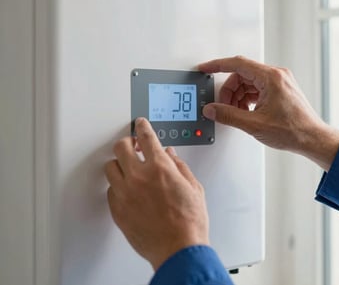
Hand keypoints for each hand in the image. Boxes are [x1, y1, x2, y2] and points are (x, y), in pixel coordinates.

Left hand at [105, 118, 208, 269]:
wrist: (179, 249)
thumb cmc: (189, 222)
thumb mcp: (193, 187)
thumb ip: (179, 166)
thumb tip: (170, 155)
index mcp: (160, 167)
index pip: (146, 136)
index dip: (142, 126)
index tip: (140, 124)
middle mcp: (139, 177)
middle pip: (121, 147)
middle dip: (127, 142)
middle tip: (132, 145)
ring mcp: (126, 193)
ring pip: (110, 167)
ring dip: (119, 164)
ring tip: (127, 167)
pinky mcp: (118, 210)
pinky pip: (110, 190)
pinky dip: (117, 186)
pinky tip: (126, 189)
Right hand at [198, 56, 338, 170]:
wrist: (312, 139)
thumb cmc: (294, 130)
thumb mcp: (254, 124)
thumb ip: (228, 115)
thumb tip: (212, 110)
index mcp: (271, 77)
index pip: (237, 64)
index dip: (217, 65)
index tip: (205, 68)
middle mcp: (276, 76)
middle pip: (241, 75)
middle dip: (229, 91)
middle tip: (222, 106)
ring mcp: (278, 82)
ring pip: (247, 83)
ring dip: (237, 97)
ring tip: (235, 112)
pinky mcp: (279, 90)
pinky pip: (256, 89)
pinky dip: (246, 99)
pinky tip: (245, 112)